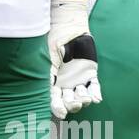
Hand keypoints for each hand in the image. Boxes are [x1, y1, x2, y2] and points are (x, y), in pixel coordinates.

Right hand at [48, 0, 100, 118]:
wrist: (68, 25)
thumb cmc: (53, 39)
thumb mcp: (46, 56)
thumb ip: (46, 72)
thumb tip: (41, 88)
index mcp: (51, 80)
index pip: (53, 98)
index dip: (56, 107)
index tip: (61, 114)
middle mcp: (63, 82)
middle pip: (67, 101)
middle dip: (71, 105)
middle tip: (75, 104)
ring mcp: (77, 78)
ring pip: (80, 96)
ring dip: (83, 100)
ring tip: (85, 98)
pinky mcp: (90, 73)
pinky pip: (93, 86)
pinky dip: (95, 93)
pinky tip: (97, 98)